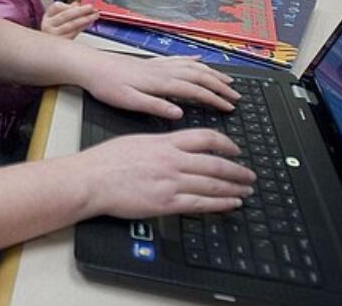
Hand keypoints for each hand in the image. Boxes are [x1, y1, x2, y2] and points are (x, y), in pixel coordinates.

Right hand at [40, 2, 97, 38]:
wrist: (50, 49)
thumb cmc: (56, 31)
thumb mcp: (58, 18)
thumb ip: (67, 10)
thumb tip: (77, 5)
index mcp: (47, 17)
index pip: (57, 7)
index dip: (69, 5)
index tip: (80, 4)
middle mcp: (48, 25)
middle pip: (65, 15)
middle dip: (80, 10)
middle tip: (92, 8)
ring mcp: (54, 35)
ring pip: (71, 25)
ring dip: (85, 19)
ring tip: (94, 15)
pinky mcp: (61, 43)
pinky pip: (75, 33)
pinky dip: (83, 27)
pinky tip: (89, 23)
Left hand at [80, 53, 240, 119]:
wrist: (90, 66)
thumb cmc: (106, 86)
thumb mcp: (128, 101)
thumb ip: (155, 106)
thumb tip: (179, 113)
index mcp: (160, 82)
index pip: (195, 90)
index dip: (215, 99)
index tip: (230, 107)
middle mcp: (162, 70)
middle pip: (199, 76)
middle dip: (220, 86)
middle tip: (237, 97)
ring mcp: (158, 64)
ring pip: (192, 66)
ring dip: (212, 73)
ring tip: (227, 81)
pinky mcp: (151, 62)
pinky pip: (179, 59)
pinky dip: (193, 60)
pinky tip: (199, 60)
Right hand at [85, 129, 254, 218]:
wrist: (91, 179)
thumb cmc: (106, 161)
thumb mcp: (137, 141)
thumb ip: (160, 144)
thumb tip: (175, 147)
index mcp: (164, 142)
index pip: (205, 138)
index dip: (226, 144)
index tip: (236, 149)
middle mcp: (172, 160)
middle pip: (215, 163)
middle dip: (237, 170)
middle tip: (250, 175)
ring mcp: (170, 182)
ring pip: (213, 183)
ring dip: (234, 187)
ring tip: (246, 190)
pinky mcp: (166, 203)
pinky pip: (201, 203)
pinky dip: (220, 204)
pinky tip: (231, 203)